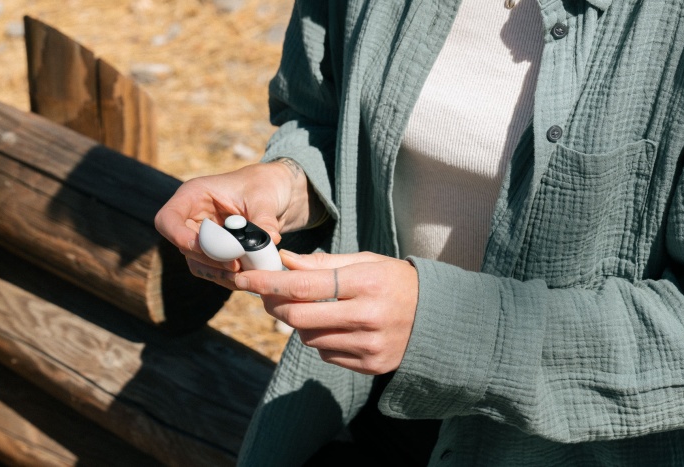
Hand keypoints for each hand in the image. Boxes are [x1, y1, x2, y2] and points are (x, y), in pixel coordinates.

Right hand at [154, 160, 319, 288]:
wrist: (275, 194)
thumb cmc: (264, 186)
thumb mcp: (264, 197)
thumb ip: (264, 218)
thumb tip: (270, 238)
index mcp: (194, 195)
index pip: (167, 219)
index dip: (178, 236)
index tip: (203, 247)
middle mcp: (192, 217)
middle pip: (182, 245)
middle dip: (208, 258)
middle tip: (235, 265)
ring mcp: (200, 236)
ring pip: (196, 262)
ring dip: (217, 272)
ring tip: (243, 275)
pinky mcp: (213, 251)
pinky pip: (211, 269)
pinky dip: (225, 276)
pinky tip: (245, 277)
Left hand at [235, 250, 418, 374]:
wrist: (440, 318)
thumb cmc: (396, 282)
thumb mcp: (364, 262)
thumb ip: (321, 264)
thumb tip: (282, 261)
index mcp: (366, 282)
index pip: (303, 285)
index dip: (268, 283)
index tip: (244, 279)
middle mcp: (368, 316)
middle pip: (298, 317)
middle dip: (275, 305)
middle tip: (269, 295)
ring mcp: (370, 345)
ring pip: (309, 338)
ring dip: (301, 323)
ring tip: (318, 308)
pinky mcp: (372, 365)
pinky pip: (327, 354)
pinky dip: (322, 339)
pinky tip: (339, 327)